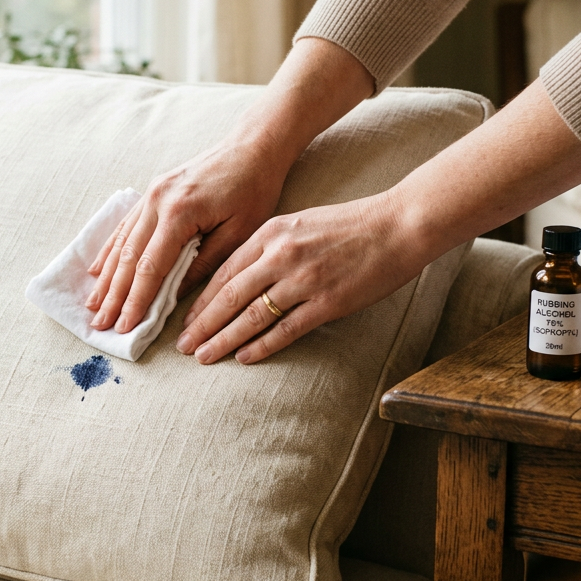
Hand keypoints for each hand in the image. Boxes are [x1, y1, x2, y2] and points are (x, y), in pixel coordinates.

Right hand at [85, 139, 287, 332]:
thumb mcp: (238, 233)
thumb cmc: (253, 190)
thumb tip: (173, 297)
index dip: (136, 300)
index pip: (151, 267)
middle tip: (99, 323)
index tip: (124, 326)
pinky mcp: (153, 191)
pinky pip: (126, 225)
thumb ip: (203, 264)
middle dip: (113, 294)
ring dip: (106, 276)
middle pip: (129, 257)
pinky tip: (98, 269)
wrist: (252, 147)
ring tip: (93, 304)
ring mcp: (151, 193)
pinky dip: (111, 249)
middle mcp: (157, 201)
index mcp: (180, 213)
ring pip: (122, 241)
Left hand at [174, 191, 426, 364]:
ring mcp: (304, 280)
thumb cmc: (351, 224)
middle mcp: (282, 255)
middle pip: (230, 296)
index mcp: (271, 233)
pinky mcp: (327, 302)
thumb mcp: (300, 222)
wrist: (398, 225)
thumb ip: (269, 245)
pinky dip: (261, 346)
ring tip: (204, 357)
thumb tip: (240, 275)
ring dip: (224, 340)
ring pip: (252, 316)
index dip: (200, 299)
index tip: (183, 318)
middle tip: (182, 346)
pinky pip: (285, 329)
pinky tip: (244, 358)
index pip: (224, 271)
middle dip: (202, 324)